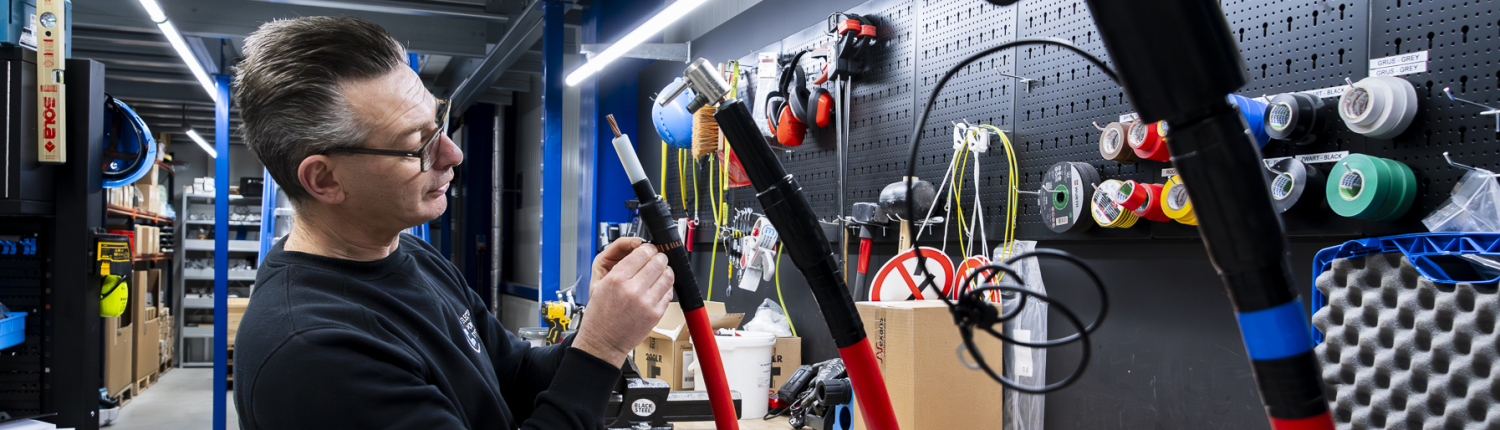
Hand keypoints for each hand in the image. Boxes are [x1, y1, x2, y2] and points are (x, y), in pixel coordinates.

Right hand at [573, 238, 674, 364]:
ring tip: (661, 272)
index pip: (642, 252)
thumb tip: (641, 254)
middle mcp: (632, 290)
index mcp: (616, 279)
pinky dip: (666, 287)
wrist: (603, 342)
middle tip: (657, 259)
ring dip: (666, 271)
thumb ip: (622, 268)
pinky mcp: (655, 314)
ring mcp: (646, 303)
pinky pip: (669, 293)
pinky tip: (659, 288)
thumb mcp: (601, 286)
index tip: (649, 250)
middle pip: (657, 262)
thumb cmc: (600, 316)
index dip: (648, 248)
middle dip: (659, 257)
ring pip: (667, 276)